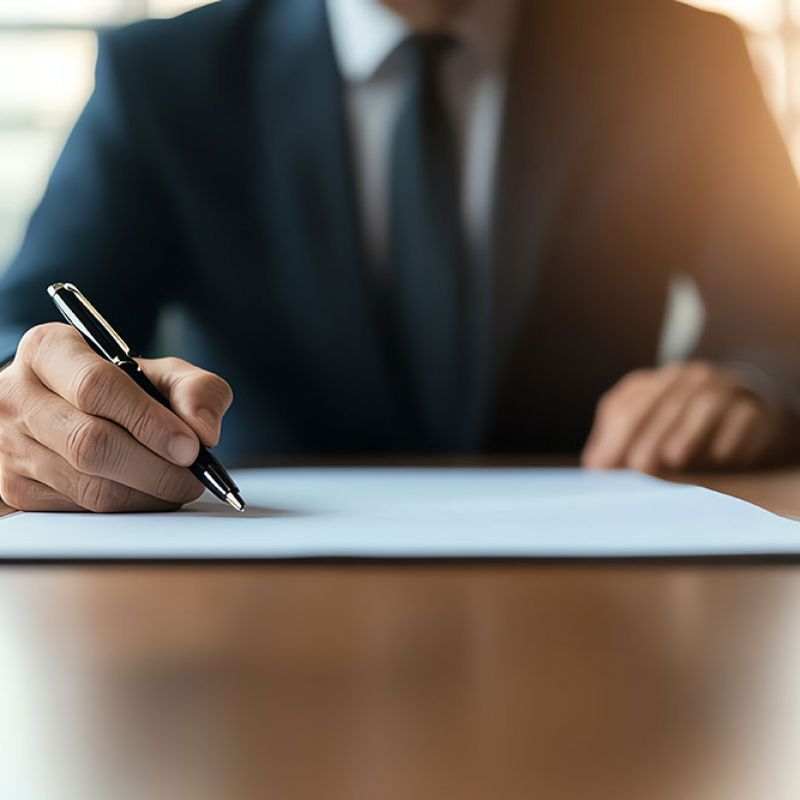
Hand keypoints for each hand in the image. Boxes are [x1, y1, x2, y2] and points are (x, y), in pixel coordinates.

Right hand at [0, 323, 233, 511]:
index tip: (190, 445)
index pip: (96, 387)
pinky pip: (81, 510)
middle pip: (90, 443)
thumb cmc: (118, 388)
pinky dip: (127, 508)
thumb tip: (204, 430)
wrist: (67, 409)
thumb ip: (195, 389)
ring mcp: (9, 445)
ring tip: (178, 484)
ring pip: (88, 485)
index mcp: (49, 349)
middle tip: (193, 475)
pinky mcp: (14, 488)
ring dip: (147, 493)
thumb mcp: (160, 372)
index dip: (148, 421)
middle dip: (155, 467)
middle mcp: (17, 394)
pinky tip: (147, 494)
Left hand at [582, 361, 795, 472]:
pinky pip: (743, 418)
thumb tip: (593, 466)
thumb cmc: (682, 428)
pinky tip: (719, 457)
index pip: (629, 404)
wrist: (745, 416)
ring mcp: (724, 390)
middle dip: (648, 435)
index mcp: (656, 383)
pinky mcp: (754, 409)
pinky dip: (730, 436)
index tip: (603, 467)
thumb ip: (617, 443)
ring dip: (688, 431)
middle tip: (637, 467)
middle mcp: (689, 379)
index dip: (614, 437)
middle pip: (664, 403)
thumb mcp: (646, 430)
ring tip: (673, 458)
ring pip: (705, 405)